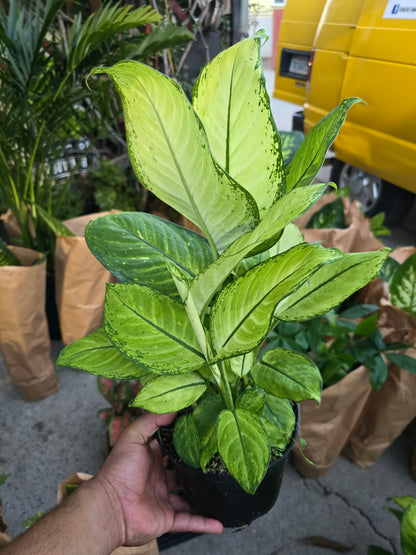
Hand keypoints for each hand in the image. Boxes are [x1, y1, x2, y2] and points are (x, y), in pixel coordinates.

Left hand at [90, 411, 222, 546]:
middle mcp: (157, 478)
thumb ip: (151, 421)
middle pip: (182, 472)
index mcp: (150, 459)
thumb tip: (173, 409)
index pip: (170, 447)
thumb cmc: (119, 471)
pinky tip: (219, 522)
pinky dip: (204, 523)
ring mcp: (163, 499)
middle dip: (196, 467)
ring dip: (202, 495)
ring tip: (221, 489)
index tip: (202, 433)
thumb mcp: (133, 437)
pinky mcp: (166, 518)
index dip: (184, 441)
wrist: (111, 508)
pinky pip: (189, 521)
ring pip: (188, 497)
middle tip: (216, 460)